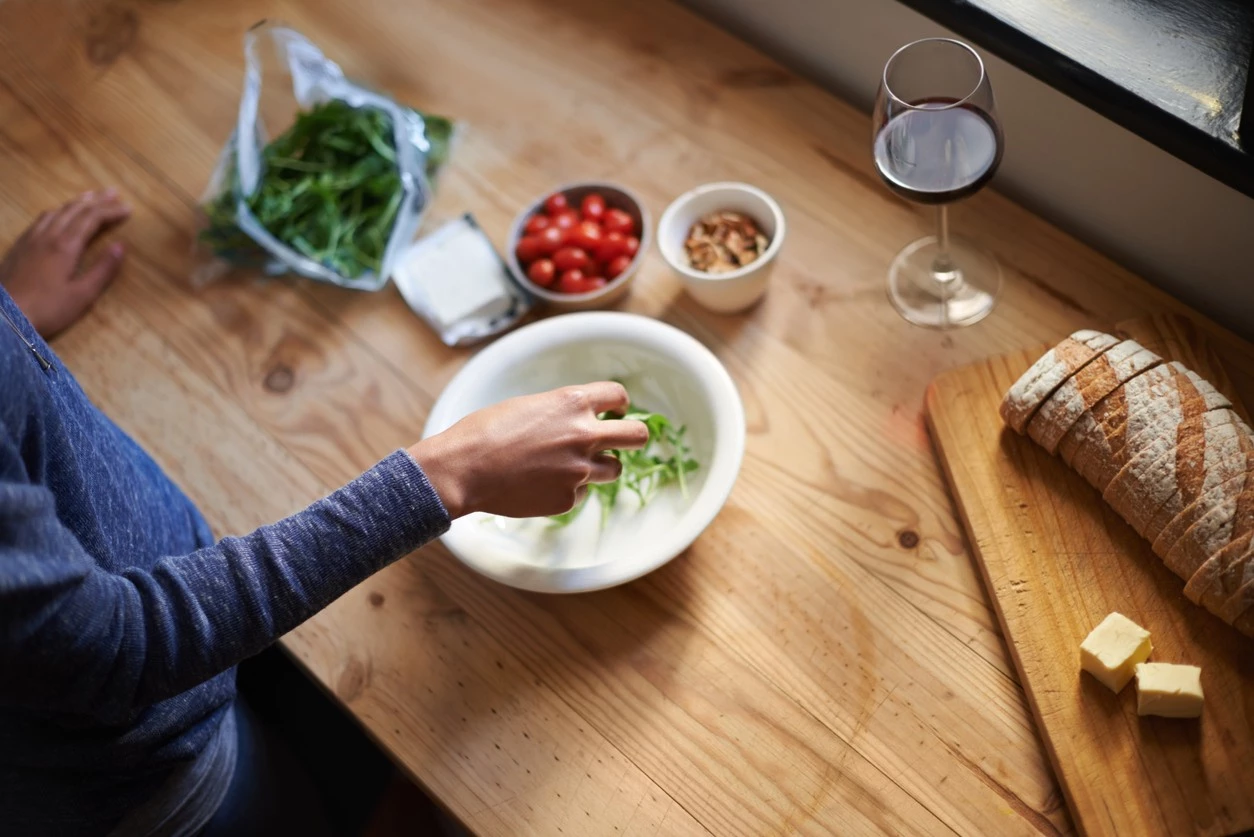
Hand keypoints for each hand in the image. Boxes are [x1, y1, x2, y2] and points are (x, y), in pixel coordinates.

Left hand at [0, 190, 131, 337]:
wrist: (6, 316)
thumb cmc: (48, 309)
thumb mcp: (82, 295)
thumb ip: (103, 270)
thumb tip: (121, 246)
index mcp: (66, 246)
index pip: (92, 219)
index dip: (111, 211)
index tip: (128, 208)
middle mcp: (48, 235)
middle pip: (74, 210)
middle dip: (96, 200)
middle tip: (113, 193)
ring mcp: (31, 239)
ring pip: (56, 211)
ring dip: (75, 202)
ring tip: (89, 197)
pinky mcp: (20, 246)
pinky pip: (41, 219)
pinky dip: (57, 211)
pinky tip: (57, 214)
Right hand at [409, 382, 649, 518]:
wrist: (463, 469)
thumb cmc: (485, 431)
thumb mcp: (528, 405)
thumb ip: (561, 411)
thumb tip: (578, 418)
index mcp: (573, 403)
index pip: (618, 396)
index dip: (619, 404)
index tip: (616, 411)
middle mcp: (584, 435)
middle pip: (638, 435)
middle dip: (632, 436)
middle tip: (621, 440)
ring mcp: (579, 470)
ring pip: (614, 469)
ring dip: (600, 466)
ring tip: (572, 465)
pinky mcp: (567, 499)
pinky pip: (582, 492)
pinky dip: (568, 488)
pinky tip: (541, 484)